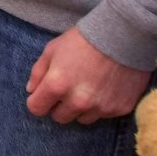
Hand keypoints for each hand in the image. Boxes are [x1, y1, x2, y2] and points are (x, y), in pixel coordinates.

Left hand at [26, 27, 152, 123]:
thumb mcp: (53, 49)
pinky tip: (106, 86)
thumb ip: (38, 72)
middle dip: (59, 105)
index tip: (43, 94)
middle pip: (59, 117)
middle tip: (68, 88)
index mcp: (57, 86)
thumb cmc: (84, 40)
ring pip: (82, 119)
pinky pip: (104, 115)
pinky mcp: (119, 109)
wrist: (124, 36)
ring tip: (88, 86)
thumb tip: (32, 90)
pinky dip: (101, 105)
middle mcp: (78, 102)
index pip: (36, 109)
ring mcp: (100, 107)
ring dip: (81, 108)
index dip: (38, 101)